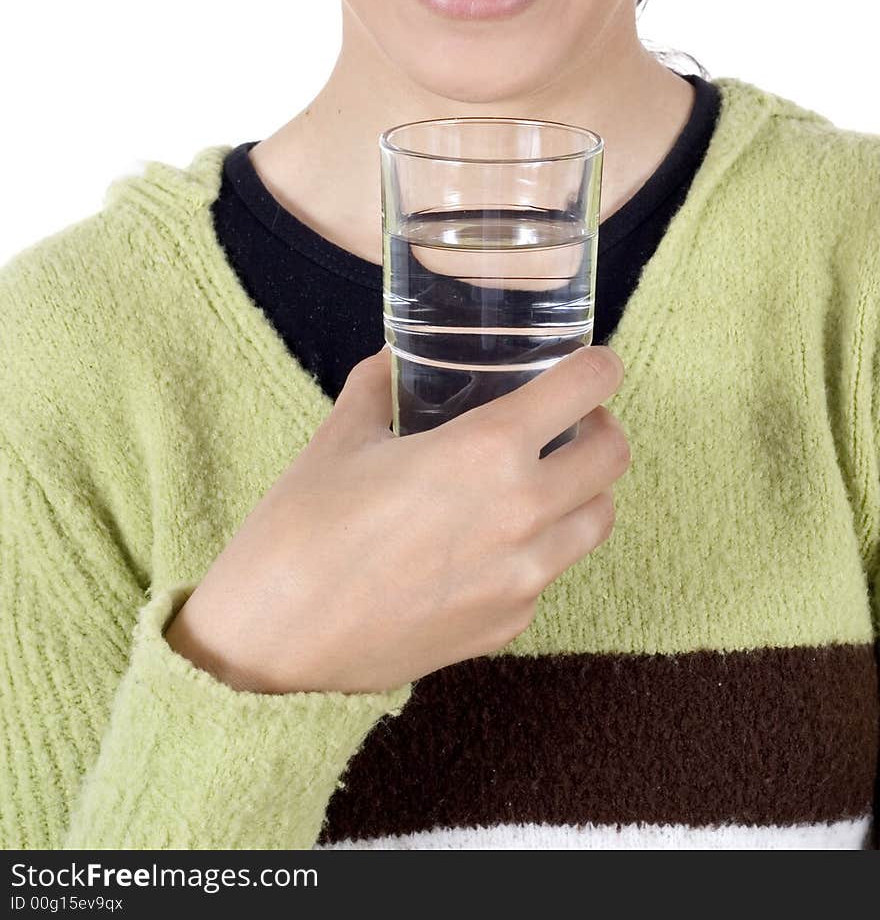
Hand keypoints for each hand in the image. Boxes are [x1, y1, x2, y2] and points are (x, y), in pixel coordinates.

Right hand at [165, 344, 629, 693]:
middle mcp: (522, 511)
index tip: (596, 362)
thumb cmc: (301, 528)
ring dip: (584, 491)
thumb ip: (380, 385)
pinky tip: (491, 541)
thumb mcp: (341, 435)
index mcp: (486, 449)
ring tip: (545, 481)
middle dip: (601, 428)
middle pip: (613, 458)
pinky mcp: (508, 625)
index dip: (599, 366)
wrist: (272, 640)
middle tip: (572, 421)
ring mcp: (522, 578)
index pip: (586, 389)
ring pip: (597, 521)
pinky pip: (550, 574)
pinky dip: (538, 549)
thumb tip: (394, 359)